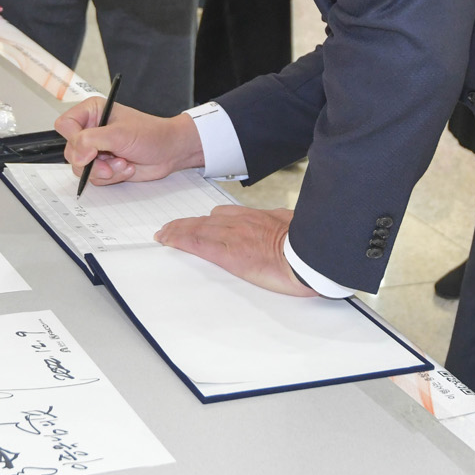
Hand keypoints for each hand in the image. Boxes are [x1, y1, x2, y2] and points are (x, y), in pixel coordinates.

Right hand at [56, 98, 203, 185]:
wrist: (170, 152)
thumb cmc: (151, 134)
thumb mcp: (120, 134)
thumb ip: (92, 141)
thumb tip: (76, 154)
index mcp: (92, 112)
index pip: (65, 125)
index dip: (74, 140)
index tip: (90, 151)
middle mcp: (91, 130)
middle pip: (71, 151)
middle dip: (92, 161)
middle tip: (110, 160)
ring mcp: (96, 149)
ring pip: (82, 168)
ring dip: (105, 171)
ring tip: (124, 163)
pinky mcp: (103, 165)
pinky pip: (94, 178)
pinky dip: (111, 177)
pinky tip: (126, 167)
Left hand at [156, 206, 316, 297]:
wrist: (310, 258)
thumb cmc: (309, 246)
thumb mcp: (295, 227)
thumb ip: (282, 226)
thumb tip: (282, 225)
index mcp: (259, 218)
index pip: (224, 215)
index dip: (207, 219)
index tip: (198, 221)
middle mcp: (242, 223)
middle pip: (206, 221)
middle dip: (187, 224)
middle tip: (170, 228)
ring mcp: (234, 236)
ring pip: (197, 228)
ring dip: (178, 230)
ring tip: (164, 234)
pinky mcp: (228, 253)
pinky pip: (197, 243)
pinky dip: (179, 240)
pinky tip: (168, 240)